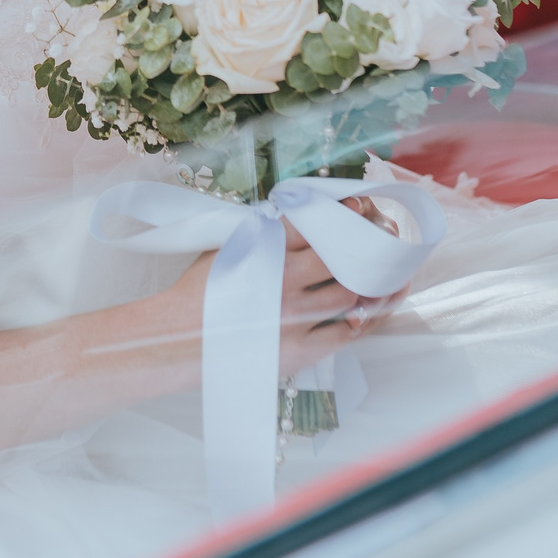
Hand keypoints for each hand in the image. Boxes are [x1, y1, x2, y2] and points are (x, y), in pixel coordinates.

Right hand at [151, 197, 415, 382]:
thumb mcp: (224, 248)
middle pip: (342, 256)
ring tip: (383, 273)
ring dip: (369, 283)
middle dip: (364, 244)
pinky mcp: (300, 349)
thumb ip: (261, 233)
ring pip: (350, 293)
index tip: (358, 208)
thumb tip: (295, 219)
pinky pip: (344, 333)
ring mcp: (295, 316)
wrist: (175, 341)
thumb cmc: (196, 295)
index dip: (341, 212)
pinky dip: (359, 319)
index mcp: (265, 249)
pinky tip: (364, 310)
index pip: (314, 223)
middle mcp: (284, 280)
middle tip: (378, 239)